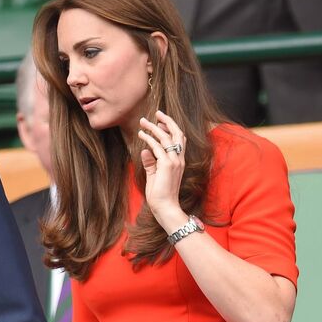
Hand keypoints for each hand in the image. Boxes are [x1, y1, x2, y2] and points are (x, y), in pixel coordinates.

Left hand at [138, 111, 185, 228]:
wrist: (166, 208)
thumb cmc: (161, 196)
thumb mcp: (155, 176)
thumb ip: (151, 163)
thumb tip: (145, 150)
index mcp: (179, 162)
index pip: (180, 140)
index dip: (171, 128)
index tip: (160, 122)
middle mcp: (179, 159)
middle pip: (177, 133)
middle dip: (167, 121)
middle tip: (156, 113)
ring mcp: (174, 162)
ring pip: (166, 137)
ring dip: (153, 127)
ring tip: (142, 122)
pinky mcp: (167, 165)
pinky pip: (157, 147)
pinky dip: (148, 138)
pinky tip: (141, 135)